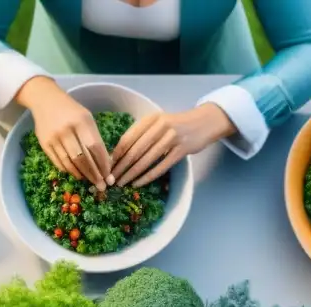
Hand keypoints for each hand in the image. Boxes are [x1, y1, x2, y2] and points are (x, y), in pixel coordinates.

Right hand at [17, 77, 111, 188]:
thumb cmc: (71, 111)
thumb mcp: (86, 118)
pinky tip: (77, 174)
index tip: (108, 176)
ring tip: (90, 181)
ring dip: (82, 175)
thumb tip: (105, 164)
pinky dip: (70, 171)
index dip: (103, 164)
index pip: (95, 147)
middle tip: (101, 186)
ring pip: (70, 163)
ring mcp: (54, 138)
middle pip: (83, 158)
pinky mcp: (44, 144)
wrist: (45, 100)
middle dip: (94, 174)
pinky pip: (59, 163)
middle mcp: (67, 130)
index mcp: (81, 121)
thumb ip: (95, 138)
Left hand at [111, 104, 234, 186]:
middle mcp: (160, 126)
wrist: (203, 122)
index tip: (107, 167)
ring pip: (146, 160)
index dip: (116, 155)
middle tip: (111, 180)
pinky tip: (138, 183)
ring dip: (132, 174)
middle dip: (121, 167)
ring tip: (122, 183)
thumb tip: (119, 154)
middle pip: (135, 151)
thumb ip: (141, 134)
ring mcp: (171, 138)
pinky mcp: (181, 150)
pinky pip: (160, 167)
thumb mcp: (157, 123)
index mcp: (150, 119)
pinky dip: (147, 177)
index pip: (127, 139)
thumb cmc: (175, 125)